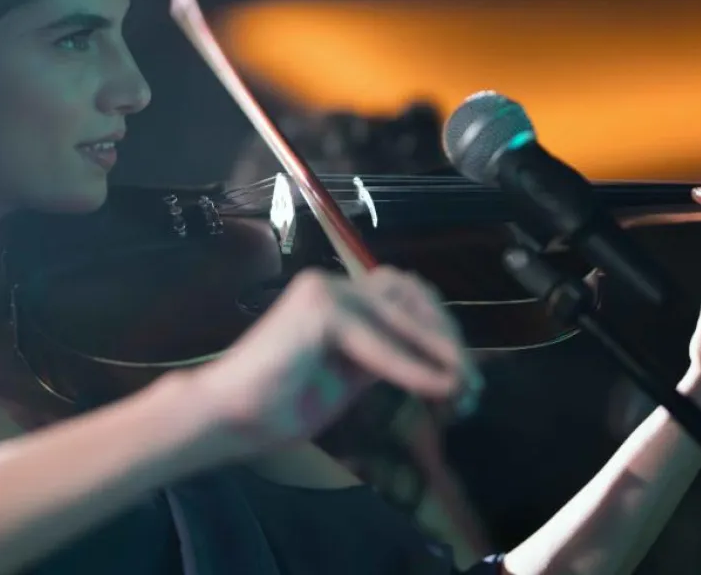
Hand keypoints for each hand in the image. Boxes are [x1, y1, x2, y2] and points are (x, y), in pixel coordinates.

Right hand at [187, 266, 481, 456]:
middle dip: (449, 341)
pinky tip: (438, 389)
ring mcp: (325, 292)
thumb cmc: (280, 403)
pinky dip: (413, 367)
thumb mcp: (351, 375)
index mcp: (340, 296)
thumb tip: (441, 363)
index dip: (443, 334)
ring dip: (439, 349)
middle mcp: (334, 284)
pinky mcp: (320, 312)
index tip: (468, 378)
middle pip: (415, 298)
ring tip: (461, 386)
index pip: (410, 299)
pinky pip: (380, 342)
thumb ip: (387, 356)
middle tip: (473, 386)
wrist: (228, 415)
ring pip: (403, 314)